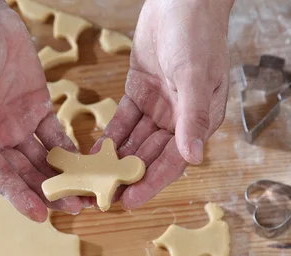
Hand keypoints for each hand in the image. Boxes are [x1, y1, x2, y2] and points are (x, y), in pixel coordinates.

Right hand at [0, 0, 81, 221]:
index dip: (18, 195)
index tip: (40, 215)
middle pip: (25, 174)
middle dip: (49, 193)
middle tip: (75, 208)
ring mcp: (18, 127)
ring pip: (43, 161)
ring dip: (64, 178)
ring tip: (87, 193)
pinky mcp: (38, 111)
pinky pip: (56, 136)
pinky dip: (71, 151)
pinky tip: (89, 164)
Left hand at [92, 0, 232, 208]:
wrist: (181, 0)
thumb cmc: (198, 35)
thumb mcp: (195, 77)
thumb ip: (193, 117)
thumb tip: (194, 158)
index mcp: (198, 122)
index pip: (173, 162)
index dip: (150, 183)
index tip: (129, 201)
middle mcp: (178, 121)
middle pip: (149, 157)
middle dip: (127, 177)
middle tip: (101, 197)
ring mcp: (158, 108)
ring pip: (133, 143)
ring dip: (115, 161)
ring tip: (92, 180)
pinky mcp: (140, 93)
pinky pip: (122, 122)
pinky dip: (110, 137)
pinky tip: (92, 153)